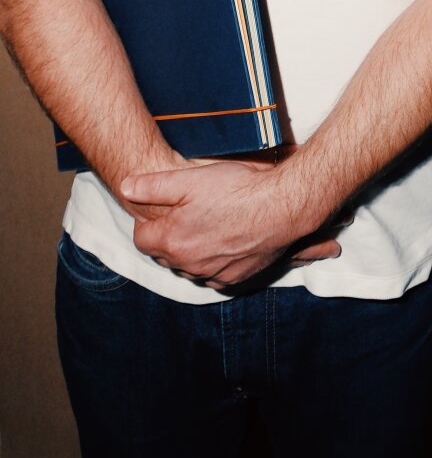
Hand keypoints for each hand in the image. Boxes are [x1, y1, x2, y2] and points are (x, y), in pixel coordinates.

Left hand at [120, 157, 340, 288]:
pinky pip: (212, 276)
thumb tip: (125, 188)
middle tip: (185, 214)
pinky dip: (212, 263)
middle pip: (164, 255)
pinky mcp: (233, 278)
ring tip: (206, 225)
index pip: (142, 239)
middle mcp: (188, 264)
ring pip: (188, 267)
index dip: (149, 222)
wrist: (280, 207)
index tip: (164, 209)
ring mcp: (212, 274)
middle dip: (168, 237)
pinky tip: (224, 241)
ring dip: (190, 251)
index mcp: (172, 241)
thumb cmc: (236, 189)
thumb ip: (152, 186)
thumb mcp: (190, 179)